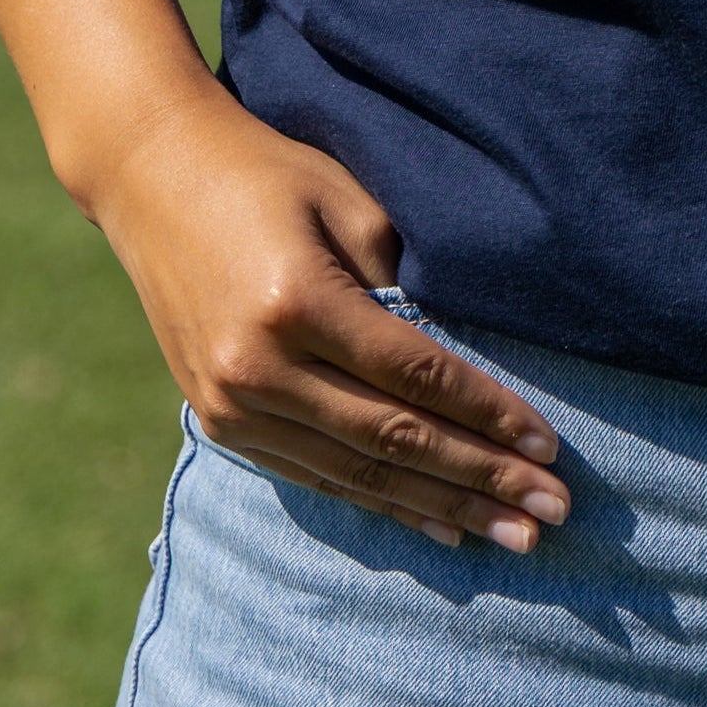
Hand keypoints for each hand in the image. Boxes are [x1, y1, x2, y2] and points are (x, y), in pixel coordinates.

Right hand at [87, 81, 571, 553]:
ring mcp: (231, 403)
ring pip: (358, 474)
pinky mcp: (219, 421)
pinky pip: (315, 476)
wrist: (153, 176)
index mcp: (297, 301)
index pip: (415, 374)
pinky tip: (438, 525)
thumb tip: (464, 356)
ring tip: (514, 534)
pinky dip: (380, 505)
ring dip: (441, 508)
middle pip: (393, 438)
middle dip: (481, 477)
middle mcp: (258, 366)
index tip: (549, 446)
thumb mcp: (345, 199)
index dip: (487, 414)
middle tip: (553, 512)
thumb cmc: (269, 172)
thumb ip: (401, 278)